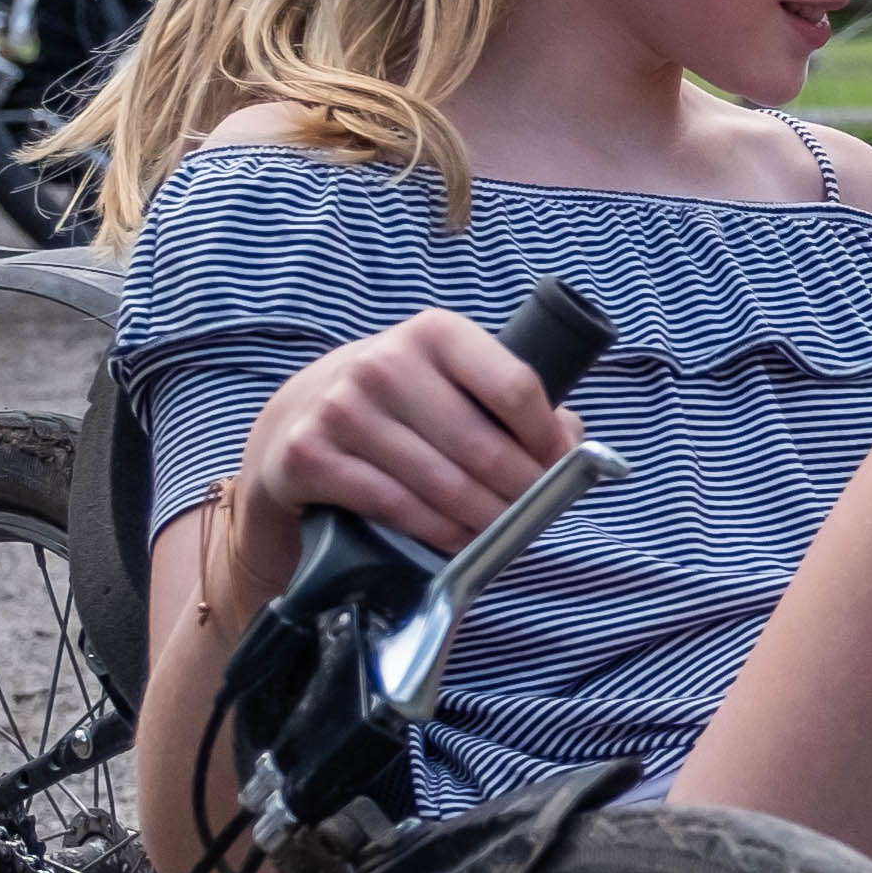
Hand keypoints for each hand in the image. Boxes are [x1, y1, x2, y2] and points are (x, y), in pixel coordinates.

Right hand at [223, 311, 578, 597]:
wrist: (298, 416)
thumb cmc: (401, 401)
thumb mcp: (453, 379)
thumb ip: (514, 399)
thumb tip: (573, 439)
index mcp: (435, 333)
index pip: (515, 388)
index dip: (549, 439)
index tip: (562, 468)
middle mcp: (384, 363)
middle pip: (484, 447)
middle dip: (523, 492)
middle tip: (537, 515)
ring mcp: (342, 409)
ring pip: (445, 486)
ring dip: (486, 521)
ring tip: (504, 533)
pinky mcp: (310, 454)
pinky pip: (397, 507)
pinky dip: (439, 533)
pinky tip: (458, 539)